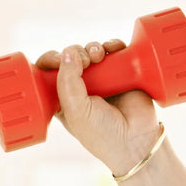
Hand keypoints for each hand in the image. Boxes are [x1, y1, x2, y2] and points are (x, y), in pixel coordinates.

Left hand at [35, 40, 162, 175]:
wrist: (137, 140)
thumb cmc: (102, 133)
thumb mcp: (76, 111)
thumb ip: (67, 82)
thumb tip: (68, 52)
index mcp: (62, 98)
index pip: (48, 72)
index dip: (50, 60)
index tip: (58, 59)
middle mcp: (81, 87)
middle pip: (70, 57)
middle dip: (75, 53)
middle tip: (85, 62)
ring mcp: (102, 79)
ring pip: (92, 51)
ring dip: (93, 48)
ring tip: (98, 57)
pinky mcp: (123, 72)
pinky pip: (115, 50)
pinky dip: (113, 45)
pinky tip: (113, 49)